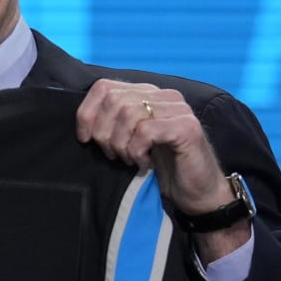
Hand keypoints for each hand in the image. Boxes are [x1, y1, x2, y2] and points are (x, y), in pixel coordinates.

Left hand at [75, 79, 248, 259]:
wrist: (198, 194)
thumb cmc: (163, 169)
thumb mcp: (132, 142)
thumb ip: (115, 124)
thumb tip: (82, 122)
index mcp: (149, 94)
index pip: (104, 86)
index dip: (87, 112)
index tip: (84, 139)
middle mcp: (165, 96)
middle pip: (113, 100)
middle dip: (103, 132)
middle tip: (113, 155)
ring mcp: (178, 109)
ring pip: (128, 113)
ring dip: (120, 143)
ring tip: (128, 160)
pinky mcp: (186, 128)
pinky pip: (145, 131)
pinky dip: (136, 151)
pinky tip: (143, 164)